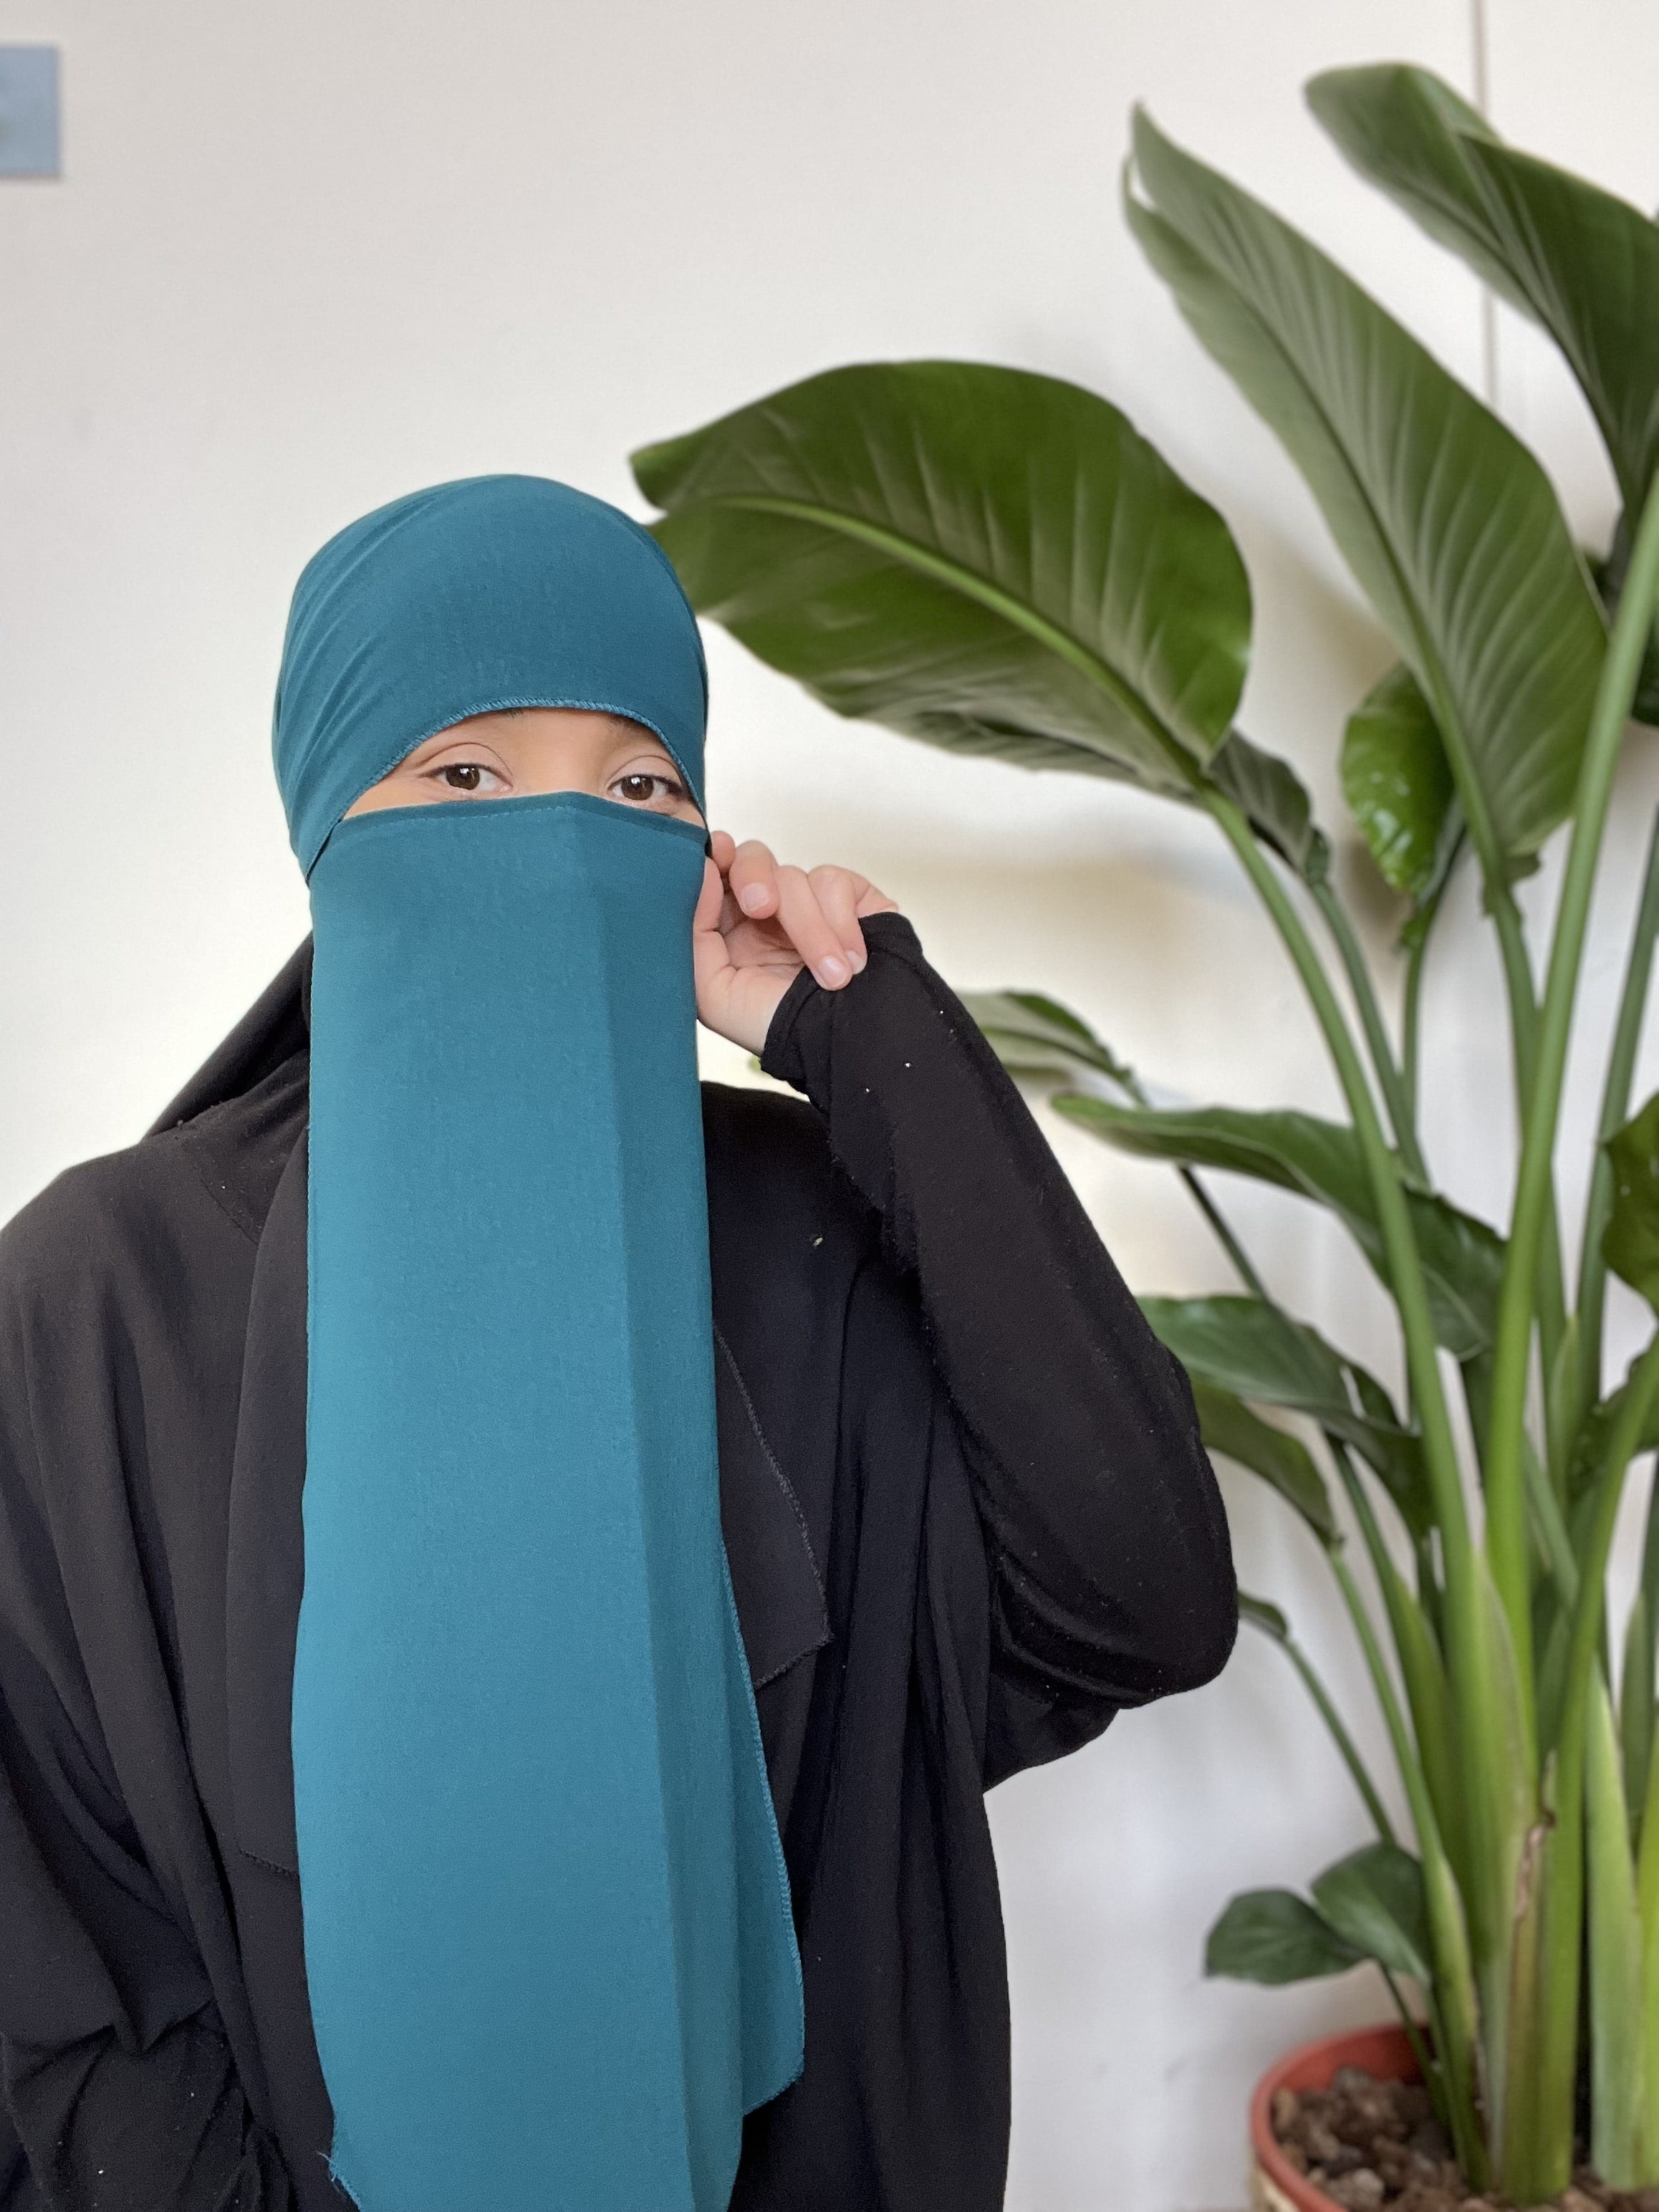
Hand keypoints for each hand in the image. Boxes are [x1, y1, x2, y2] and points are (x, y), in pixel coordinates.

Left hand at [693, 830, 900, 1055]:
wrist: (847, 1045)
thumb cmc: (779, 1028)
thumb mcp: (713, 994)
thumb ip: (694, 934)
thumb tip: (704, 874)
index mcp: (732, 930)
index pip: (719, 875)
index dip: (716, 857)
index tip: (716, 853)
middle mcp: (770, 913)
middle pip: (753, 858)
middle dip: (754, 876)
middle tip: (759, 906)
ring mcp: (811, 904)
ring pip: (795, 877)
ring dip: (811, 930)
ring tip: (832, 977)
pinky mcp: (851, 899)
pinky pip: (834, 883)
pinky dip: (840, 923)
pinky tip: (851, 961)